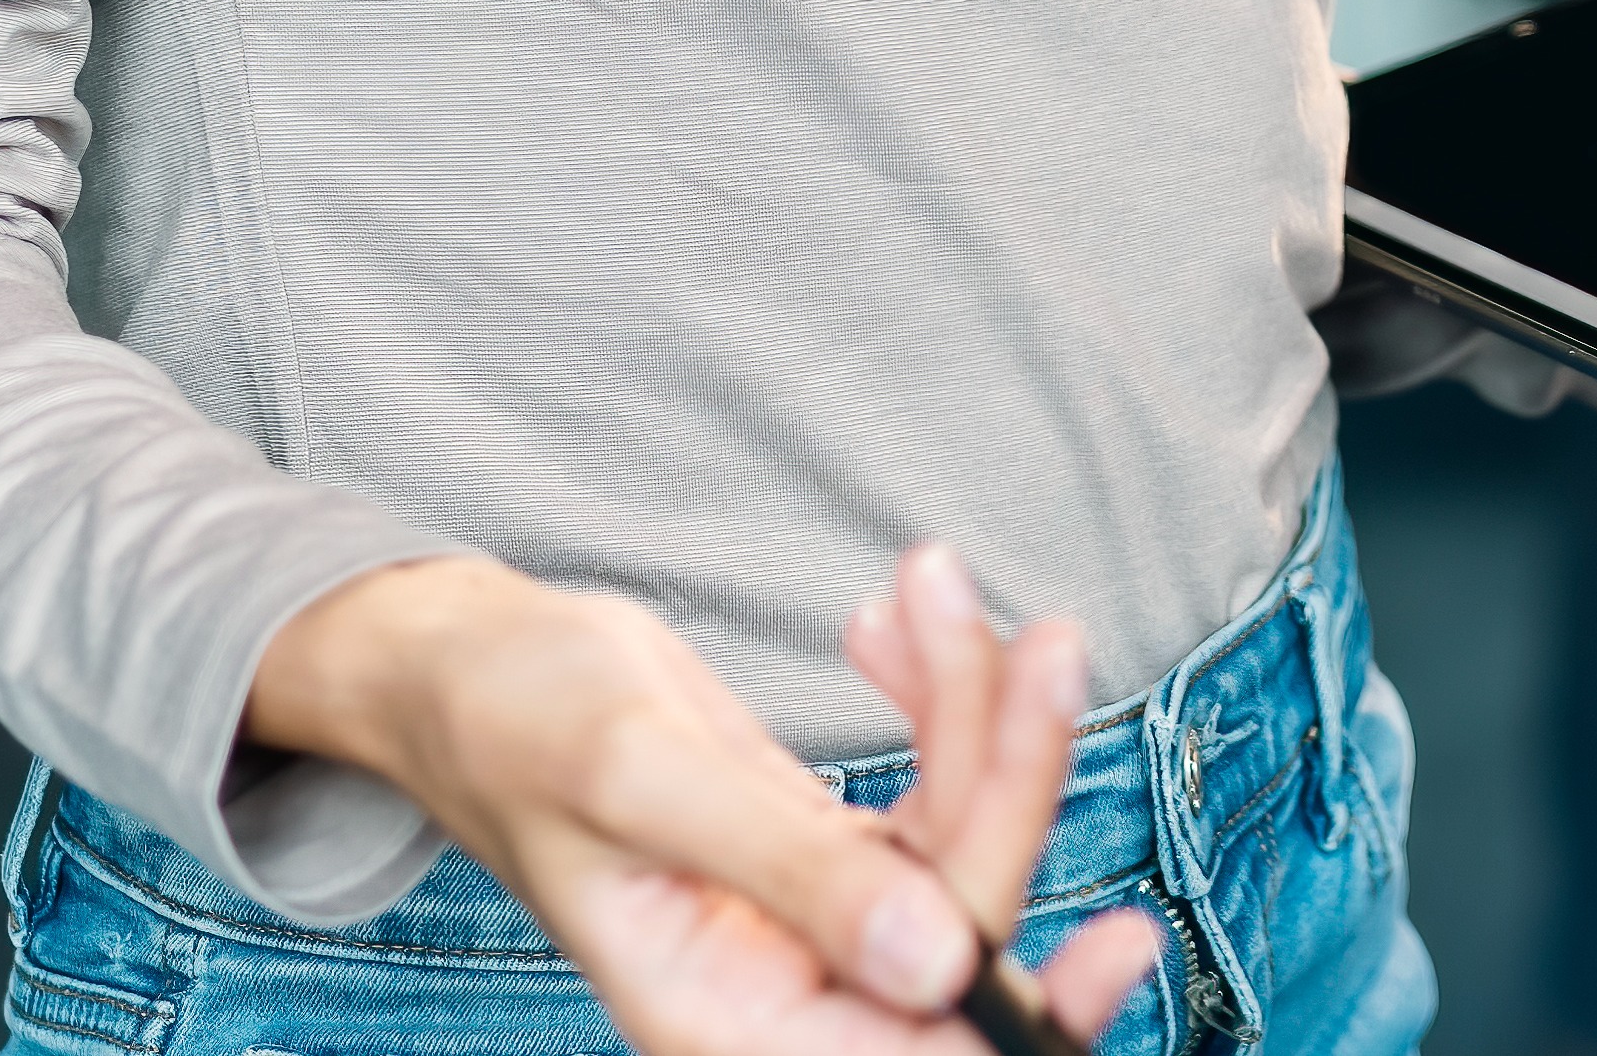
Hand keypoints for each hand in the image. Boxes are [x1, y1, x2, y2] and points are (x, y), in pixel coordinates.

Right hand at [240, 547, 1158, 1054]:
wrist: (467, 661)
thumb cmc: (513, 718)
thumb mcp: (641, 776)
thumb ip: (788, 872)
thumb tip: (936, 968)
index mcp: (723, 1020)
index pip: (915, 1049)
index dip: (1035, 1014)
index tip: (1129, 940)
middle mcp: (781, 992)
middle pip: (964, 924)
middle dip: (1011, 776)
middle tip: (1033, 640)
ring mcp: (817, 921)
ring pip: (965, 841)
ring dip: (979, 710)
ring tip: (932, 586)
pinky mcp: (835, 852)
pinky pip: (939, 788)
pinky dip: (941, 694)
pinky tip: (898, 615)